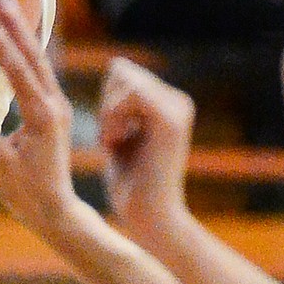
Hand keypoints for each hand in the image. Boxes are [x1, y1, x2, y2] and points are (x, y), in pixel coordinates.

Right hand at [0, 0, 90, 244]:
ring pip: (39, 62)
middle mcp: (53, 105)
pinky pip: (39, 73)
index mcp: (42, 116)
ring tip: (6, 6)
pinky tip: (18, 37)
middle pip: (33, 57)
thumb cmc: (28, 193)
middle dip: (16, 25)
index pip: (19, 72)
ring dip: (22, 33)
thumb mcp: (1, 166)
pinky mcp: (52, 111)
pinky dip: (27, 51)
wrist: (57, 211)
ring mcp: (55, 106)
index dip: (1, 45)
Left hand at [99, 57, 194, 241]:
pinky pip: (131, 94)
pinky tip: (114, 143)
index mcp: (169, 103)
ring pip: (124, 78)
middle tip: (110, 138)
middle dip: (105, 102)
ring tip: (113, 142)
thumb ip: (120, 106)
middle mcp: (179, 101)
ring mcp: (178, 108)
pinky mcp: (171, 120)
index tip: (108, 132)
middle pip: (121, 70)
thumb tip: (115, 66)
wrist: (148, 217)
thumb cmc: (130, 184)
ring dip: (107, 112)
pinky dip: (113, 117)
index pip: (122, 71)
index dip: (104, 97)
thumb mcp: (121, 135)